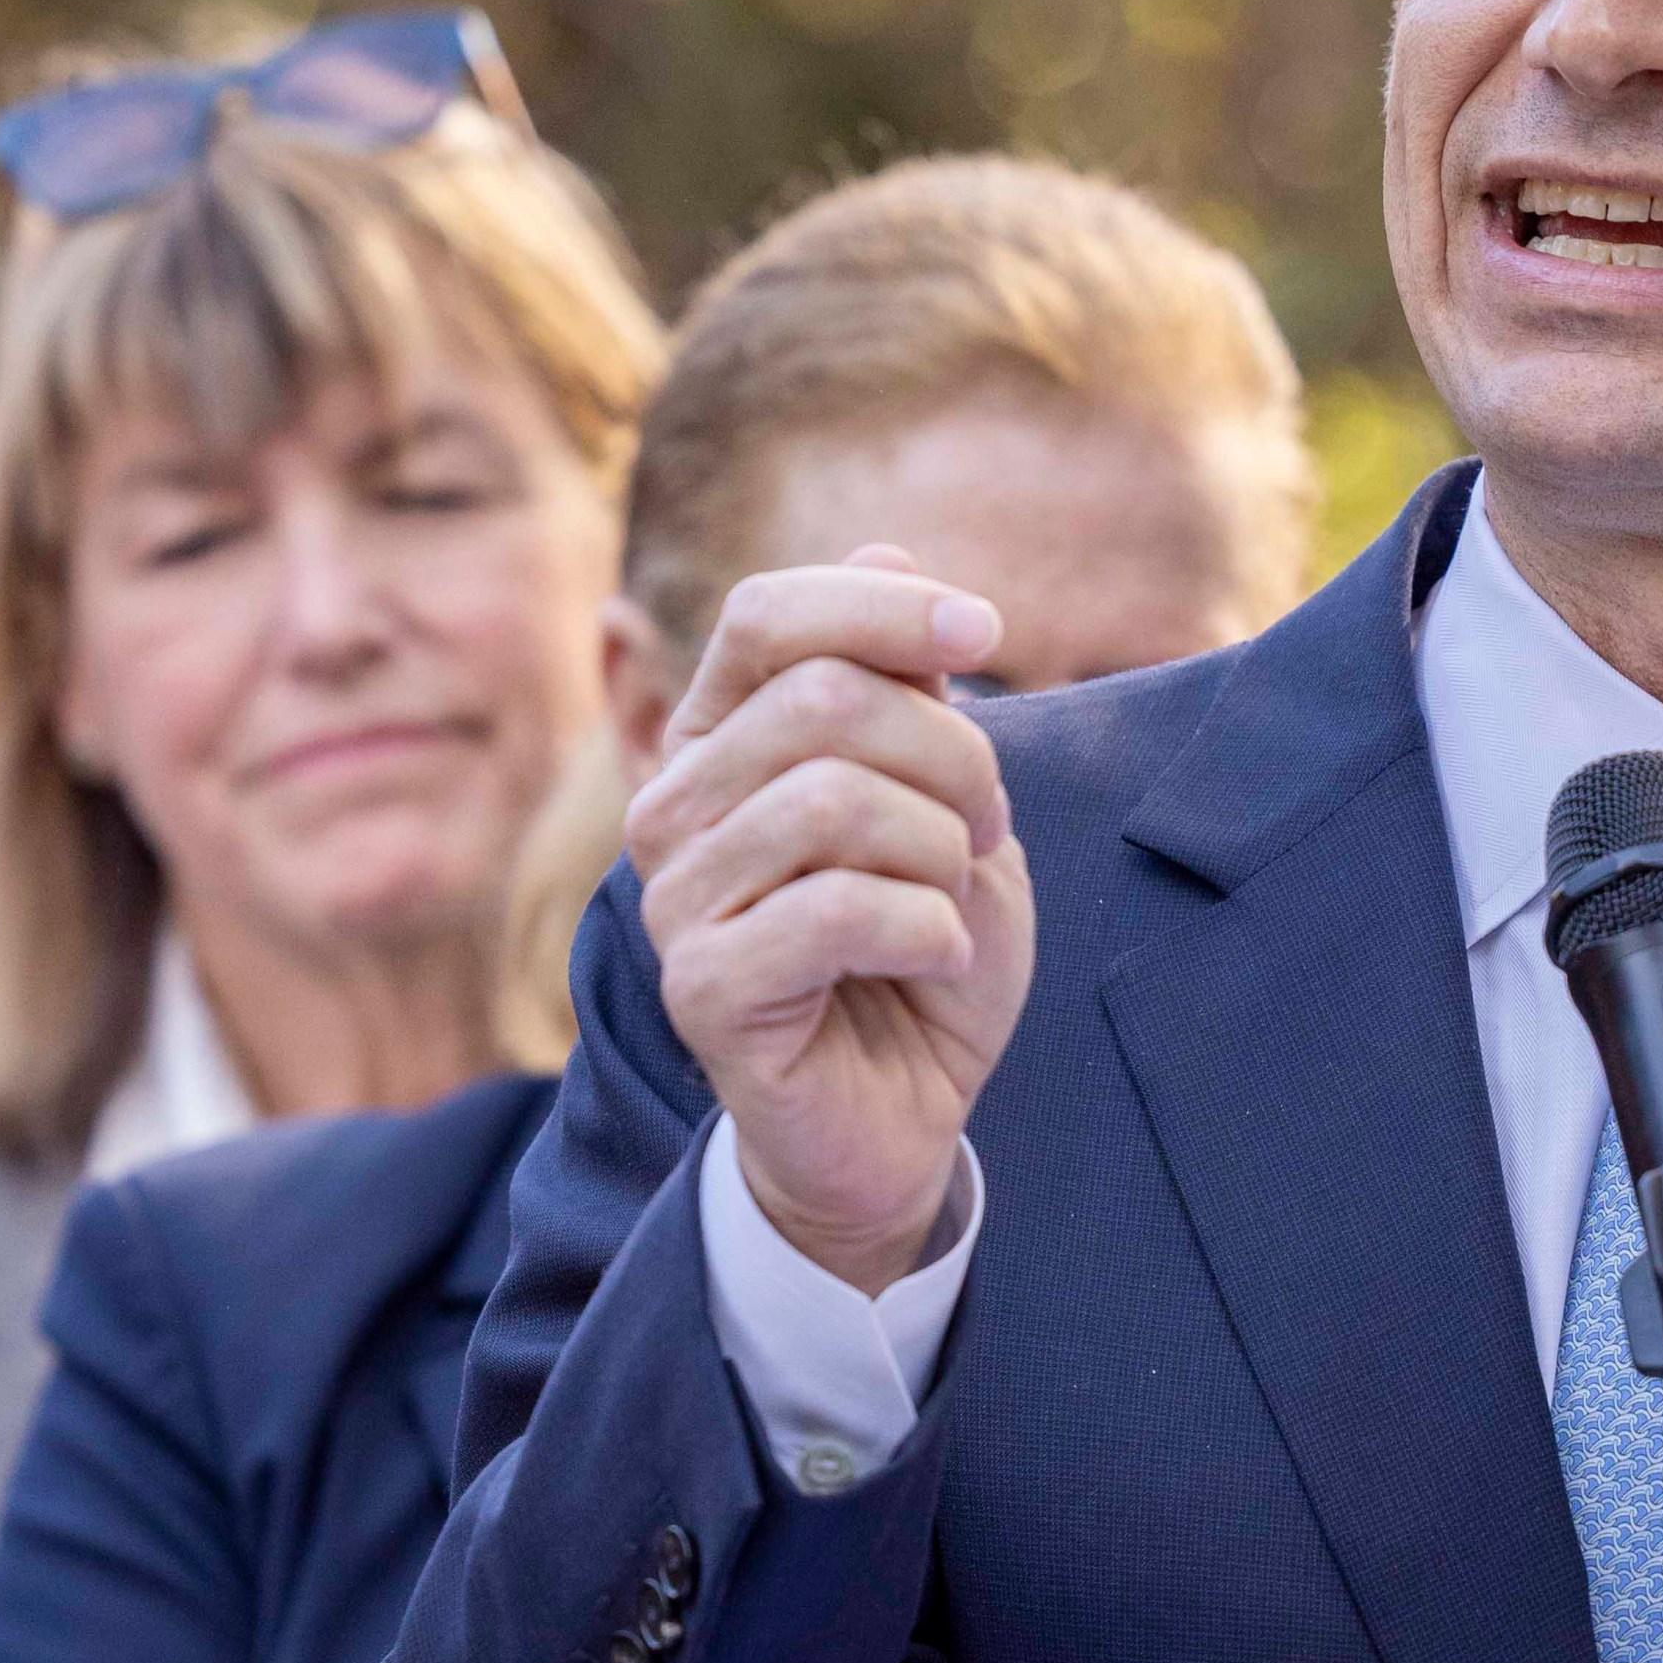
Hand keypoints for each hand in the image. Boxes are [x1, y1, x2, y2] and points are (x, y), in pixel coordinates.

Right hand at [625, 548, 1033, 1296]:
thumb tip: (886, 546)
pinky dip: (926, 930)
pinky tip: (935, 962)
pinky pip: (837, 910)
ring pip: (834, 803)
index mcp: (720, 739)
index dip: (886, 609)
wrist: (903, 1116)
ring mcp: (673, 897)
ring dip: (940, 854)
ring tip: (952, 905)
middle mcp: (672, 804)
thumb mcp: (942, 804)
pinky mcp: (701, 986)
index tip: (990, 634)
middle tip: (983, 835)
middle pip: (822, 702)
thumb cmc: (921, 954)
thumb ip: (910, 693)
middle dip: (951, 760)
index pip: (770, 614)